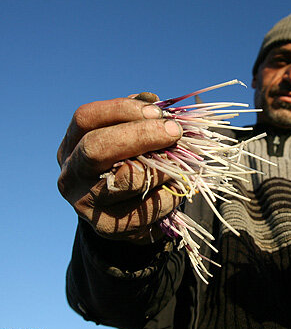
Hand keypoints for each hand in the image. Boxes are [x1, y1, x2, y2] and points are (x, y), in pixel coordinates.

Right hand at [57, 93, 182, 243]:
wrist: (127, 215)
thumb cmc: (132, 165)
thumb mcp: (130, 138)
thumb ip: (140, 118)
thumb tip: (153, 100)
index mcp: (73, 143)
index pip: (87, 117)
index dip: (123, 110)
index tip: (159, 111)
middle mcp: (72, 173)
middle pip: (97, 147)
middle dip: (141, 135)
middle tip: (175, 132)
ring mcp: (84, 203)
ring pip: (126, 180)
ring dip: (162, 168)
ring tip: (181, 163)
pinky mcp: (106, 227)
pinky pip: (145, 208)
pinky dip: (169, 195)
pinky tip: (176, 189)